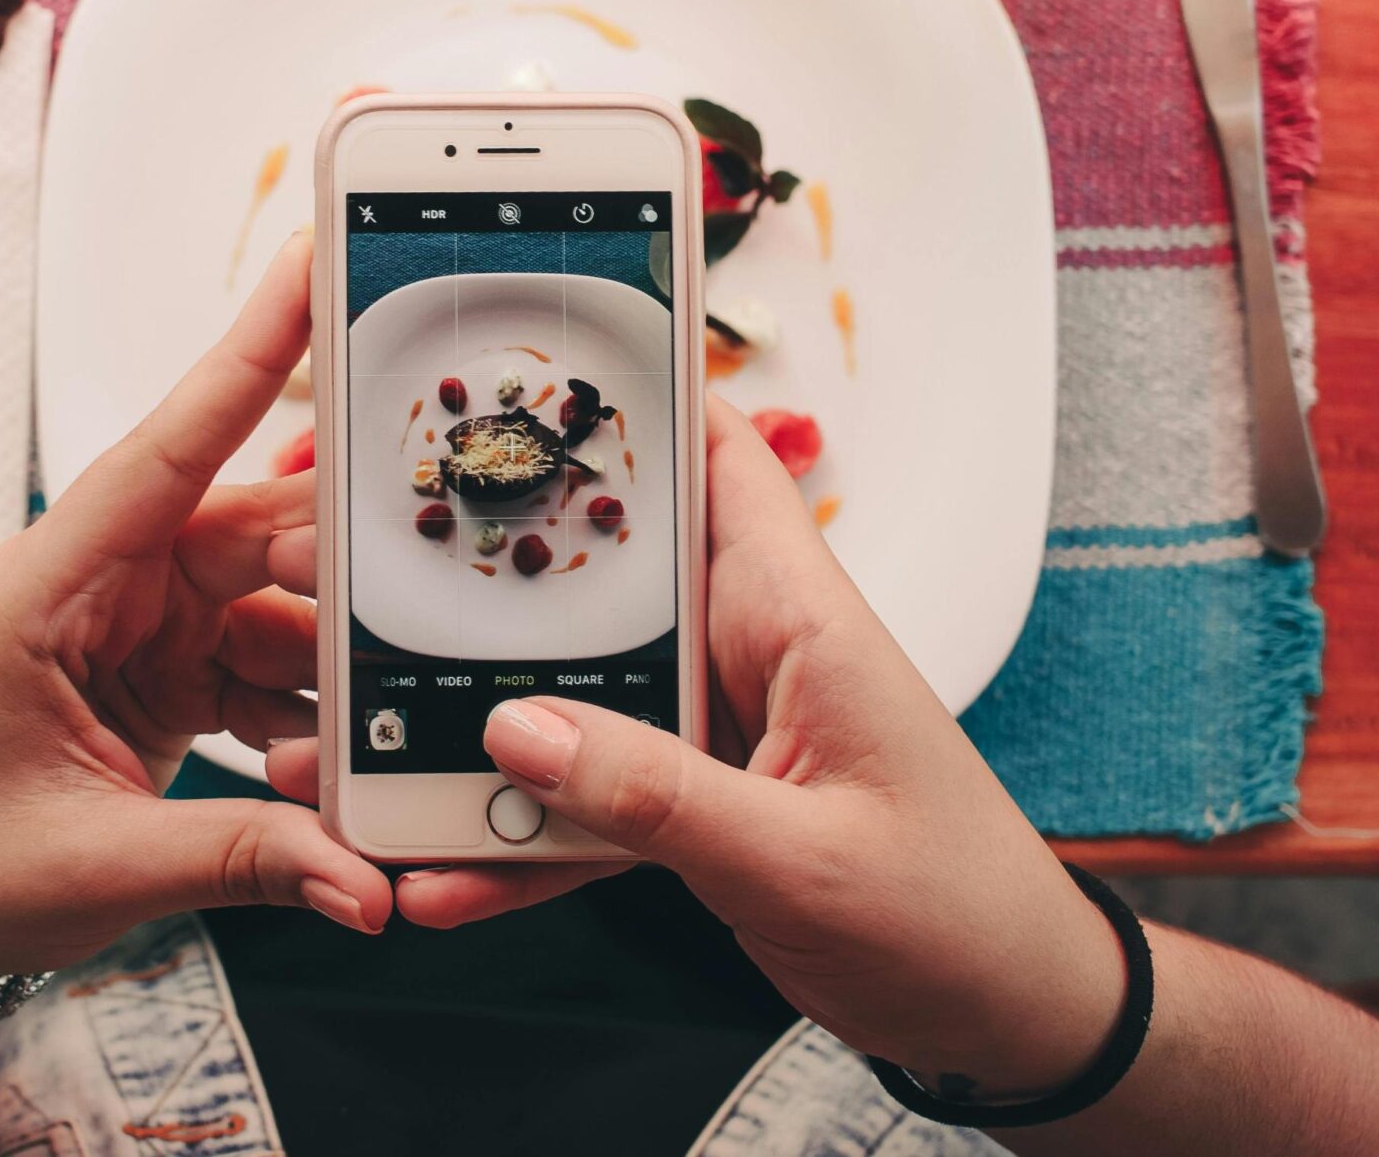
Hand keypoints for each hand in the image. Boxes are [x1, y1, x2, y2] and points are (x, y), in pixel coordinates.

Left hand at [0, 234, 389, 995]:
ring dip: (335, 664)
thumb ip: (242, 861)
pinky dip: (316, 712)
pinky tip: (333, 767)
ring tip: (371, 732)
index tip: (311, 268)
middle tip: (428, 595)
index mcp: (50, 586)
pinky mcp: (176, 666)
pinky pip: (276, 661)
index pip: (165, 452)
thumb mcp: (94, 869)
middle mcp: (105, 582)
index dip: (245, 357)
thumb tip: (362, 879)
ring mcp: (145, 620)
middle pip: (256, 528)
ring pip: (283, 597)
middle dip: (344, 562)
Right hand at [267, 398, 1118, 1092]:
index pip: (717, 460)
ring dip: (483, 729)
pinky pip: (589, 796)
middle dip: (494, 574)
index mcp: (799, 619)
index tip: (518, 363)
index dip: (632, 395)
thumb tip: (519, 733)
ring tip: (372, 754)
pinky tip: (450, 872)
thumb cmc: (955, 917)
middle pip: (606, 575)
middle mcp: (751, 652)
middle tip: (369, 571)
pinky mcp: (701, 800)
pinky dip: (523, 835)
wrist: (1009, 1015)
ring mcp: (719, 727)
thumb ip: (659, 799)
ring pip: (577, 694)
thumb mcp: (800, 860)